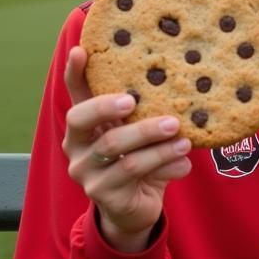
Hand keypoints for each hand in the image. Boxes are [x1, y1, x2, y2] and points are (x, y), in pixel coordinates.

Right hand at [61, 46, 191, 252]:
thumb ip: (147, 113)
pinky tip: (184, 163)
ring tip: (181, 134)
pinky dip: (163, 163)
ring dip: (151, 137)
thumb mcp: (140, 133)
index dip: (74, 72)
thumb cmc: (140, 159)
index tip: (80, 50)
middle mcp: (77, 146)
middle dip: (106, 106)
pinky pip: (133, 171)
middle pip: (79, 119)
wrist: (138, 208)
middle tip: (133, 100)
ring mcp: (86, 172)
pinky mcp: (103, 194)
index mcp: (85, 124)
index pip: (75, 93)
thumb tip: (181, 86)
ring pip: (113, 146)